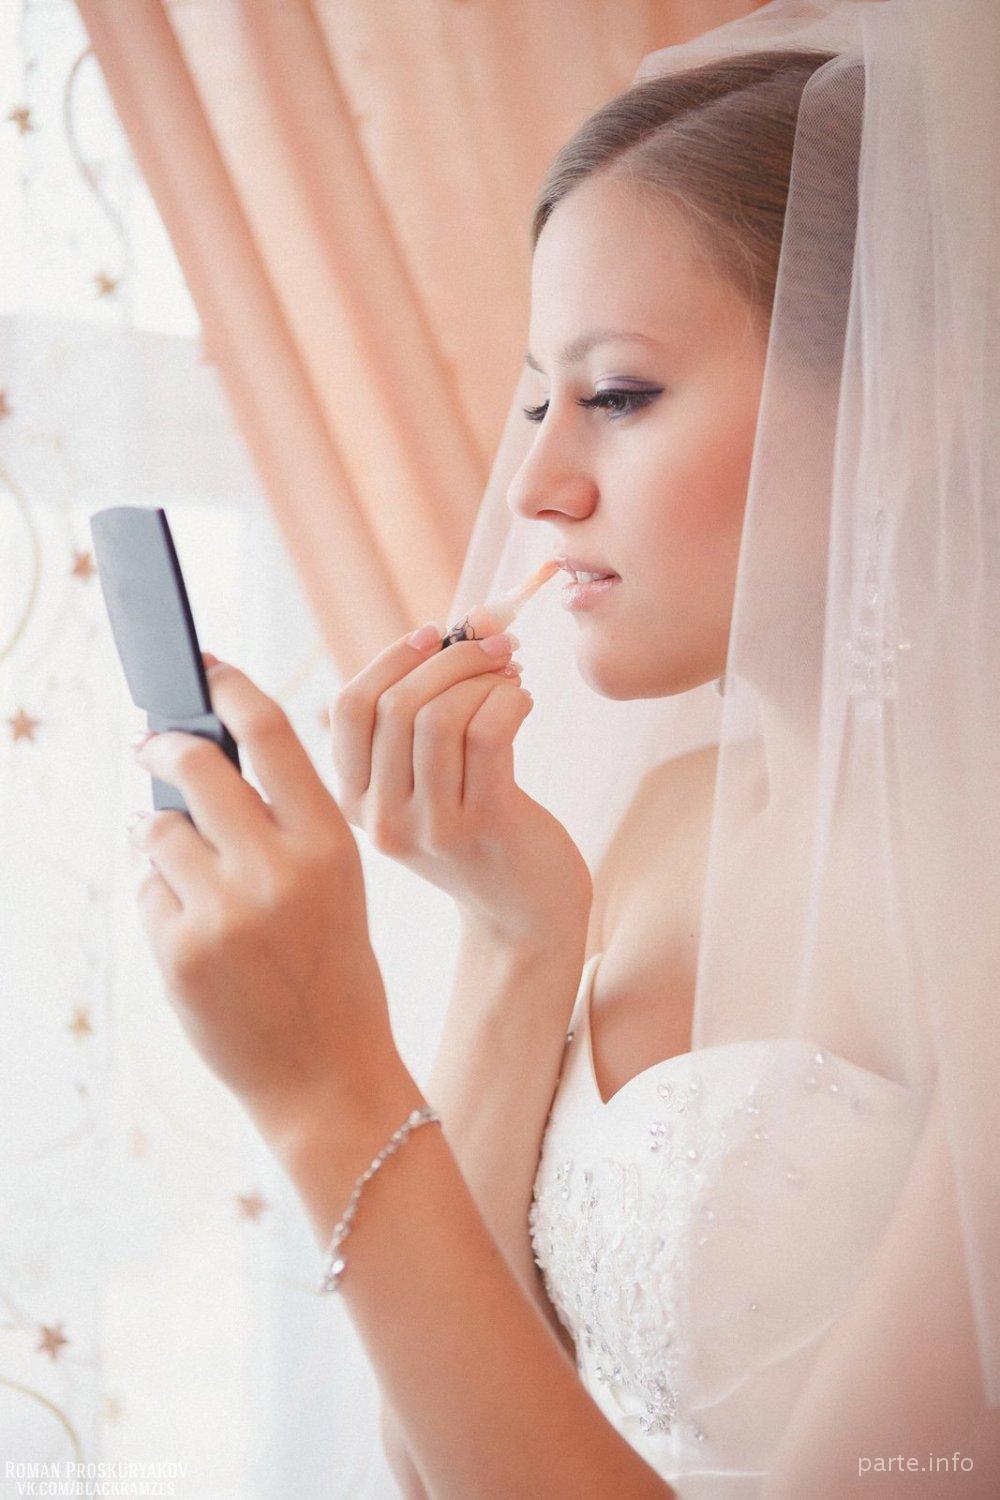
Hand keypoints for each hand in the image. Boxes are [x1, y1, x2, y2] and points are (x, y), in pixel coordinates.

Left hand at [127, 655, 397, 1143]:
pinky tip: (195, 933)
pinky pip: (148, 893)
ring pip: (159, 832)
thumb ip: (281, 825)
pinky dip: (161, 901)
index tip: (202, 666)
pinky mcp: (181, 952)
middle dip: (165, 747)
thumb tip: (200, 759)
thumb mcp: (334, 884)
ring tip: (195, 879)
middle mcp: (280, 870)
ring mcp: (226, 912)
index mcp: (330, 844)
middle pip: (197, 766)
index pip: (273, 733)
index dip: (230, 686)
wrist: (329, 1076)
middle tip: (150, 742)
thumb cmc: (332, 970)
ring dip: (163, 840)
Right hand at [329, 622, 591, 947]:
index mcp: (354, 801)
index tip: (433, 635)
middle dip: (451, 658)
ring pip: (440, 715)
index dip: (390, 658)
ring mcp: (431, 825)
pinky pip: (486, 732)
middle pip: (396, 704)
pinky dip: (508, 699)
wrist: (525, 914)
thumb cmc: (480, 834)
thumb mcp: (422, 790)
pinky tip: (522, 701)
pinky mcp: (484, 824)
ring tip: (511, 674)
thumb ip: (410, 727)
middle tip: (494, 645)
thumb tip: (435, 637)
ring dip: (483, 676)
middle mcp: (382, 818)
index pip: (349, 708)